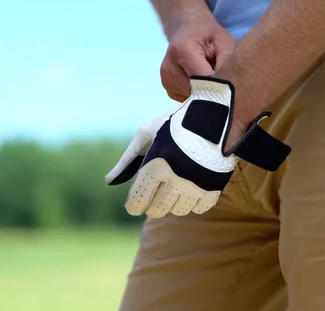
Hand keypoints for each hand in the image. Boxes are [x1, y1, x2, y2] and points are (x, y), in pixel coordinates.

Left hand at [106, 76, 290, 217]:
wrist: (215, 113)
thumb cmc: (174, 123)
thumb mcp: (146, 135)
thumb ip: (127, 161)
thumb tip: (109, 182)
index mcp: (155, 166)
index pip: (137, 203)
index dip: (134, 204)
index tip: (135, 202)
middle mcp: (176, 179)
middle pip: (157, 211)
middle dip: (153, 201)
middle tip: (157, 187)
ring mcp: (197, 185)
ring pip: (178, 211)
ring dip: (174, 200)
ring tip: (177, 180)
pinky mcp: (215, 187)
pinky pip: (199, 208)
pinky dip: (194, 199)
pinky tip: (193, 183)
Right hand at [161, 18, 235, 101]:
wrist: (187, 29)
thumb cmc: (209, 35)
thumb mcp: (224, 42)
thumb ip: (227, 63)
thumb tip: (228, 87)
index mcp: (182, 50)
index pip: (202, 80)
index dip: (218, 86)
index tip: (230, 87)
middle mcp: (169, 67)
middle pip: (195, 91)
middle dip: (211, 90)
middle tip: (221, 80)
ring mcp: (165, 79)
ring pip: (191, 97)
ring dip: (203, 92)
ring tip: (208, 76)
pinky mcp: (167, 87)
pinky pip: (186, 98)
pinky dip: (195, 93)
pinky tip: (198, 81)